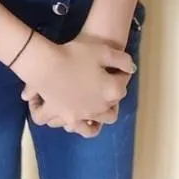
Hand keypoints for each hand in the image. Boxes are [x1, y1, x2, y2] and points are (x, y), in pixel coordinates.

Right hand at [18, 32, 135, 131]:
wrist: (47, 65)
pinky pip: (70, 127)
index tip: (117, 69)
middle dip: (110, 103)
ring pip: (92, 126)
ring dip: (94, 122)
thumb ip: (121, 60)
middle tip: (103, 90)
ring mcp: (82, 116)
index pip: (123, 85)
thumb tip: (131, 69)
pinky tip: (66, 118)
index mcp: (111, 91)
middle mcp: (100, 108)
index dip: (121, 75)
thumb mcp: (102, 51)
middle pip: (111, 112)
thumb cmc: (75, 55)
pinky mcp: (65, 118)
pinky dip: (71, 125)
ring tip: (89, 112)